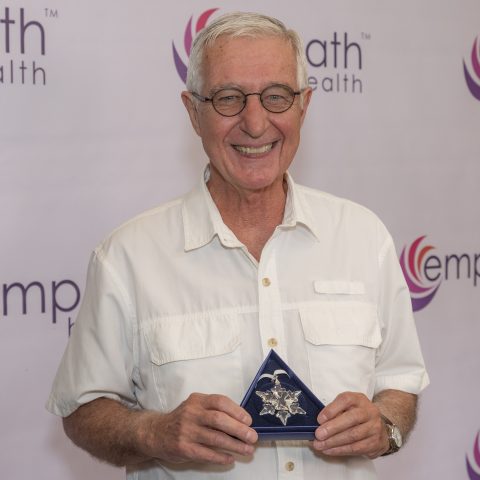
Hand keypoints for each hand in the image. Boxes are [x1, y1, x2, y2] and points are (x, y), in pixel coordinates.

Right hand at [140, 393, 257, 465]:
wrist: (156, 432)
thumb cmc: (183, 419)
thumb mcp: (195, 407)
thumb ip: (213, 410)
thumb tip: (241, 421)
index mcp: (197, 400)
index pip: (220, 402)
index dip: (236, 411)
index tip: (248, 420)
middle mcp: (191, 413)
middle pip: (219, 420)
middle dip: (239, 429)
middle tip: (252, 437)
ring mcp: (186, 431)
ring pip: (215, 438)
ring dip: (234, 445)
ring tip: (247, 450)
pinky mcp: (183, 448)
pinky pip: (206, 453)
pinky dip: (221, 457)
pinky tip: (230, 458)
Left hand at [312, 392, 388, 458]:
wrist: (378, 426)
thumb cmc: (357, 414)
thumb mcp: (347, 406)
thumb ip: (335, 411)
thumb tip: (319, 423)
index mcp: (359, 399)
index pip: (345, 400)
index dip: (331, 410)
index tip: (319, 419)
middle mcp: (369, 411)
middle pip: (351, 419)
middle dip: (332, 428)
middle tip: (319, 435)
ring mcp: (374, 427)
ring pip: (353, 435)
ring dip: (334, 442)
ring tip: (320, 445)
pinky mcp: (375, 442)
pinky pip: (356, 448)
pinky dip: (340, 450)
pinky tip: (330, 450)